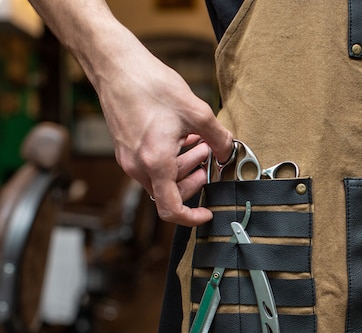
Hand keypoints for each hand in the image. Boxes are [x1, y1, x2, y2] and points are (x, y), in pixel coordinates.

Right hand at [93, 39, 232, 225]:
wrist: (115, 66)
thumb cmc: (150, 86)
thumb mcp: (196, 111)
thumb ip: (218, 137)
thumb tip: (227, 152)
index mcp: (155, 163)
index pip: (171, 209)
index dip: (191, 218)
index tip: (207, 212)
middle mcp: (137, 166)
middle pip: (170, 192)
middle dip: (194, 178)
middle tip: (208, 155)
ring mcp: (128, 159)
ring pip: (162, 178)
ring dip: (184, 165)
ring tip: (198, 140)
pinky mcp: (125, 148)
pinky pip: (151, 165)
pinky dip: (170, 157)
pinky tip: (181, 135)